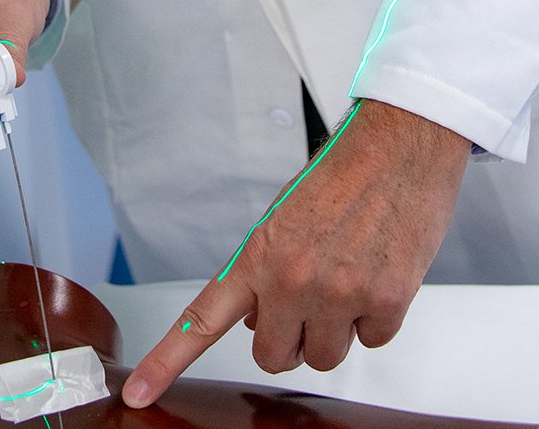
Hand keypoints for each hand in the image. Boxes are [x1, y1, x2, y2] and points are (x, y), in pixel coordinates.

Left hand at [123, 100, 469, 405]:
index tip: (137, 393)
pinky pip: (372, 341)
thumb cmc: (343, 174)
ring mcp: (339, 294)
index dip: (166, 362)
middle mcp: (293, 279)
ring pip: (324, 356)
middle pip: (273, 355)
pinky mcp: (384, 302)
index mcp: (259, 255)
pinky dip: (376, 316)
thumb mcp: (286, 218)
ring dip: (335, 329)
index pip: (202, 319)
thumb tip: (259, 323)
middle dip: (289, 337)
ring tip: (349, 276)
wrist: (401, 145)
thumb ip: (266, 272)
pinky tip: (378, 273)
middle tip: (310, 298)